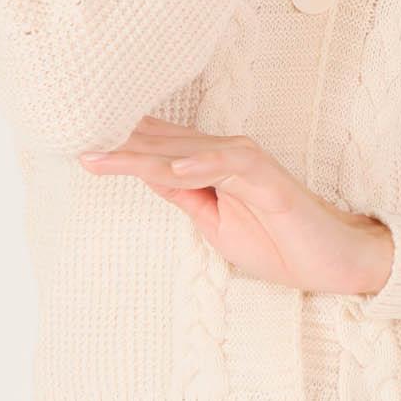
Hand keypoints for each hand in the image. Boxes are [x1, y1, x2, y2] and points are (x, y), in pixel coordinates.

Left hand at [78, 118, 393, 295]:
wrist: (332, 262)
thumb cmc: (277, 242)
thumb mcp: (214, 224)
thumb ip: (183, 195)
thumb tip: (145, 175)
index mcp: (208, 166)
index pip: (154, 149)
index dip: (114, 145)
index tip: (70, 143)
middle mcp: (224, 155)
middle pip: (161, 143)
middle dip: (114, 143)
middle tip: (68, 138)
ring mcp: (247, 164)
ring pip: (187, 150)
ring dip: (143, 153)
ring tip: (101, 155)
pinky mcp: (270, 181)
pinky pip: (233, 165)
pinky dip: (203, 163)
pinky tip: (173, 168)